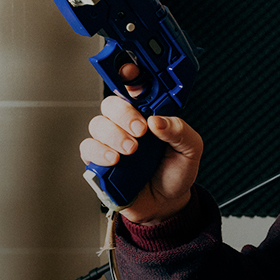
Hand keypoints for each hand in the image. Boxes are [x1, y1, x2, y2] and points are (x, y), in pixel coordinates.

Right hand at [78, 64, 202, 223]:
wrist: (167, 206)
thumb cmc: (176, 173)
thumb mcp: (191, 150)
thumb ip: (180, 131)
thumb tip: (157, 120)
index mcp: (148, 115)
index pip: (133, 88)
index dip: (128, 75)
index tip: (130, 72)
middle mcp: (126, 125)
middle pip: (111, 104)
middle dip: (123, 113)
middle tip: (140, 130)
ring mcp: (110, 143)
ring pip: (97, 124)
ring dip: (113, 134)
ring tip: (131, 150)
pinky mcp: (99, 162)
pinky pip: (88, 149)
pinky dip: (100, 152)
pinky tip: (115, 160)